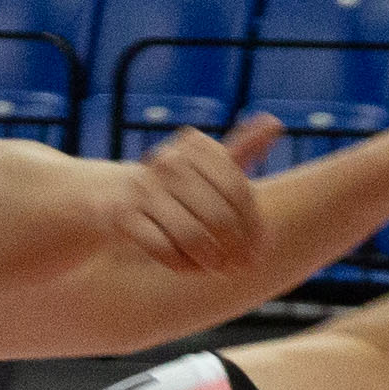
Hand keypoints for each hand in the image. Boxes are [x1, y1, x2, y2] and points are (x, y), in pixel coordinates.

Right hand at [107, 118, 276, 277]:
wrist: (113, 195)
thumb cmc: (173, 184)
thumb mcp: (207, 163)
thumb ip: (242, 148)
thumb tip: (275, 122)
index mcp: (193, 146)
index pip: (237, 189)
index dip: (254, 224)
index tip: (261, 247)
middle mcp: (168, 161)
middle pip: (218, 216)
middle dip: (236, 247)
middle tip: (245, 265)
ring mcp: (143, 188)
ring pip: (191, 235)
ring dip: (210, 259)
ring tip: (220, 268)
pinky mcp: (122, 214)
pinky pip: (162, 248)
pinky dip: (181, 264)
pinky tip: (190, 268)